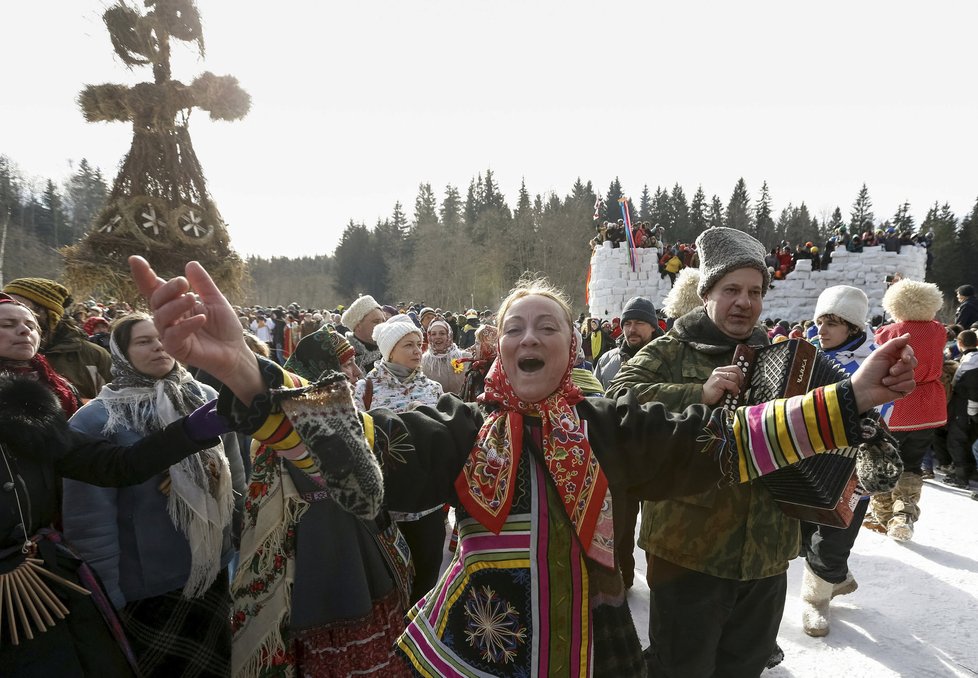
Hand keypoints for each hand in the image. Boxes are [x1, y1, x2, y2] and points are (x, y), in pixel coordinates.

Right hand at [128, 256, 262, 404]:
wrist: (235, 351)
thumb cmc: (224, 327)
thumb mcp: (216, 300)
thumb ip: (203, 284)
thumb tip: (190, 264)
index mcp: (175, 304)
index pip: (154, 289)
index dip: (143, 275)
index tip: (135, 259)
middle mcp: (169, 318)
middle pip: (156, 300)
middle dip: (167, 289)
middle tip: (183, 283)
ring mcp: (170, 334)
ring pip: (161, 317)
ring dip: (175, 306)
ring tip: (192, 298)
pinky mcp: (175, 349)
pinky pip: (174, 336)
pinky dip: (186, 325)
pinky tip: (201, 318)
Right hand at [701, 364, 744, 405]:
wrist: (704, 399)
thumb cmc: (714, 393)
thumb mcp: (722, 383)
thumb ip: (729, 379)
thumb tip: (742, 380)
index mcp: (720, 370)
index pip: (735, 367)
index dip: (741, 374)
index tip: (741, 382)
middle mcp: (719, 371)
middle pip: (736, 369)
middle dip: (740, 379)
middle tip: (738, 386)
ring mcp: (718, 375)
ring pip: (735, 376)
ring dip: (737, 386)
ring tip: (733, 391)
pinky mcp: (718, 381)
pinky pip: (732, 384)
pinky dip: (734, 390)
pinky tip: (732, 394)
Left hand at [851, 334, 915, 412]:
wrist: (863, 390)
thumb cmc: (868, 371)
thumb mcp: (879, 354)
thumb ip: (894, 343)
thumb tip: (909, 335)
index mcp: (894, 356)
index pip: (908, 351)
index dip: (908, 354)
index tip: (904, 358)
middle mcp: (900, 366)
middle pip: (913, 362)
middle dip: (901, 367)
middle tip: (890, 371)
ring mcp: (903, 378)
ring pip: (911, 374)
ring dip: (896, 378)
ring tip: (884, 381)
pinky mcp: (904, 389)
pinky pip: (911, 385)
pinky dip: (899, 386)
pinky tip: (890, 388)